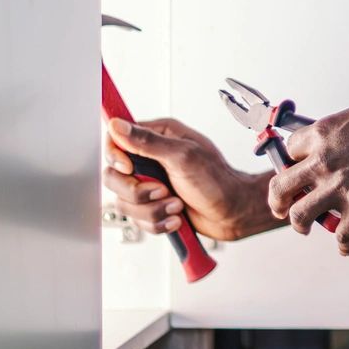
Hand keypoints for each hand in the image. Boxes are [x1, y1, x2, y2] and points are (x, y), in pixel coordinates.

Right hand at [103, 114, 276, 242]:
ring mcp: (151, 184)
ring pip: (124, 202)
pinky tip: (176, 217)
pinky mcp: (153, 206)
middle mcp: (151, 159)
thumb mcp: (183, 156)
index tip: (130, 169)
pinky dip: (157, 223)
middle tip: (163, 191)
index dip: (116, 157)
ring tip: (176, 205)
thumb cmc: (217, 181)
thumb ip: (148, 142)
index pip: (116, 140)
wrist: (234, 213)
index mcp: (158, 137)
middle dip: (138, 192)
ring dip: (152, 210)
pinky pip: (137, 219)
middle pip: (114, 176)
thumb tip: (117, 125)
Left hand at [267, 96, 348, 254]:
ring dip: (300, 224)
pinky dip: (343, 245)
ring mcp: (342, 186)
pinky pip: (342, 236)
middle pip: (280, 186)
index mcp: (323, 133)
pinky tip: (347, 245)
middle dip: (279, 200)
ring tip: (307, 227)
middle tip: (282, 207)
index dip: (292, 163)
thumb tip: (329, 144)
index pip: (289, 151)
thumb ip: (338, 133)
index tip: (297, 172)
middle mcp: (324, 161)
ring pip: (300, 216)